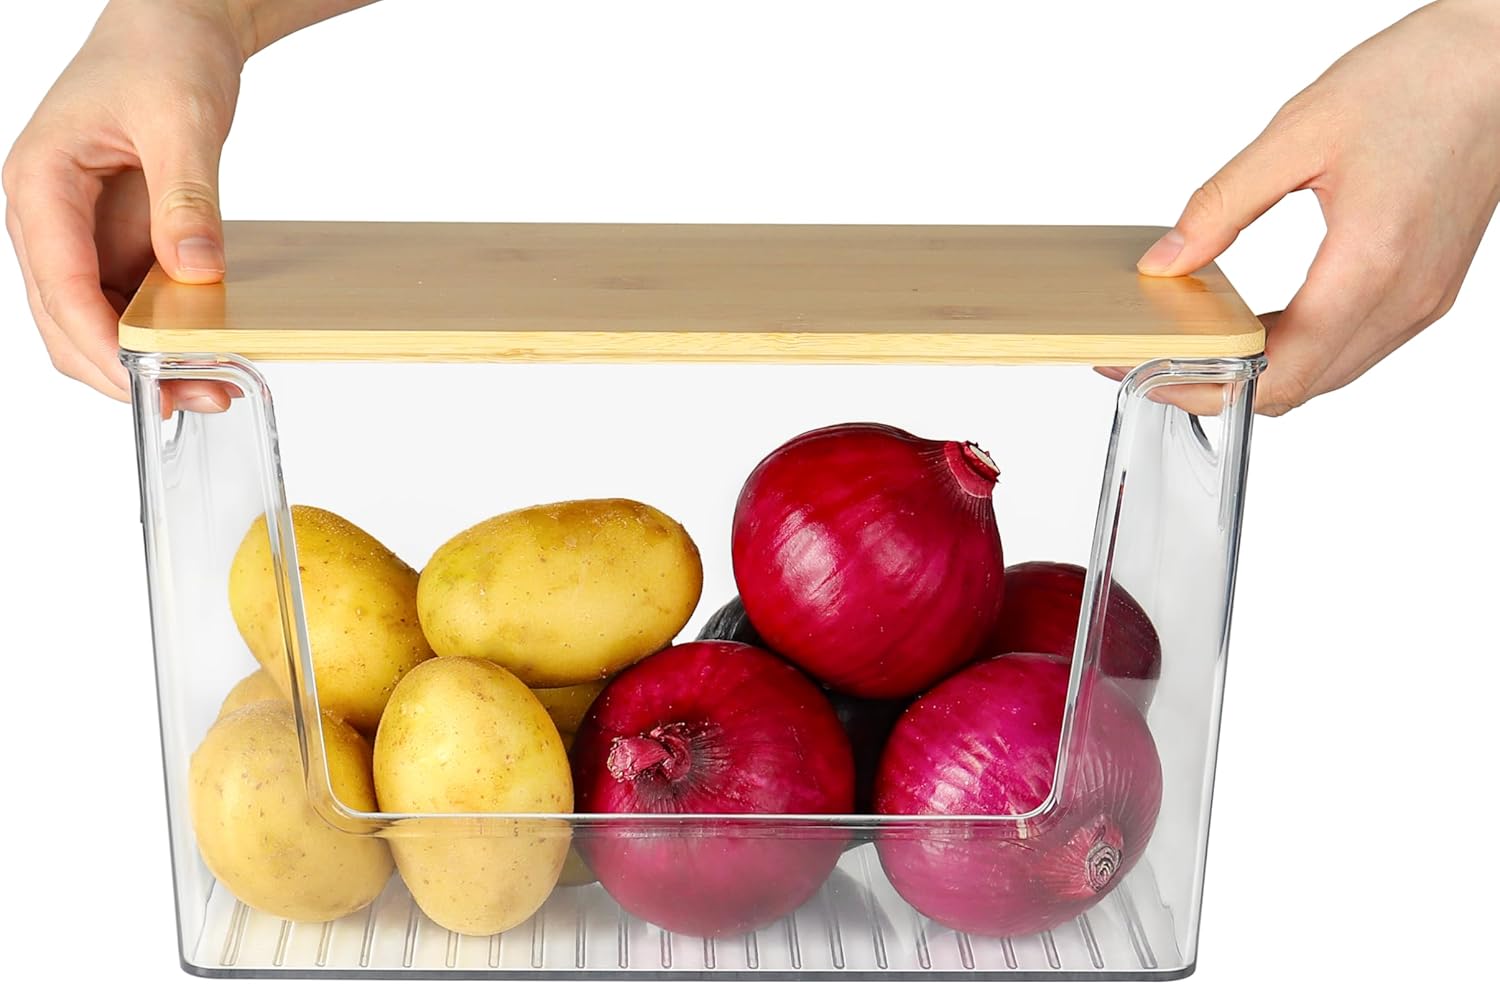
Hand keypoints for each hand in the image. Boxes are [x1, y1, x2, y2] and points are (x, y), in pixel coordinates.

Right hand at [2, 0, 252, 411]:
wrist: (176, 27)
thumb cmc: (162, 54)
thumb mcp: (182, 120)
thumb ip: (186, 196)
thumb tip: (194, 270)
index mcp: (39, 183)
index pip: (59, 285)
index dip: (101, 342)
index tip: (149, 382)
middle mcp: (47, 218)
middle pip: (66, 322)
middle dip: (124, 370)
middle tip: (200, 396)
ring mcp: (79, 236)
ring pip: (92, 324)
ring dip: (143, 362)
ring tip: (213, 384)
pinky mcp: (115, 242)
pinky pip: (125, 305)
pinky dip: (159, 336)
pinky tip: (205, 350)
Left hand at [1119, 0, 1499, 415]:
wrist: (1496, 61)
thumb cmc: (1417, 81)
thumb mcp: (1296, 134)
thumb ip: (1221, 206)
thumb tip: (1167, 263)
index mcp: (1370, 263)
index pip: (1277, 373)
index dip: (1205, 386)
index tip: (1152, 372)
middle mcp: (1405, 297)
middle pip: (1299, 389)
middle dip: (1222, 388)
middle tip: (1161, 363)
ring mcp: (1423, 299)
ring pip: (1329, 376)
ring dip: (1263, 375)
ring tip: (1201, 348)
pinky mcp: (1429, 290)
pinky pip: (1355, 349)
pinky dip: (1302, 353)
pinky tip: (1261, 327)